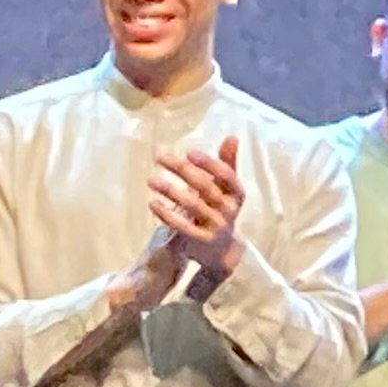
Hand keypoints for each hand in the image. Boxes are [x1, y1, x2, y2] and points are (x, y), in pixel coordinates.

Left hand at [138, 135, 244, 292]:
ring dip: (170, 191)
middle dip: (182, 170)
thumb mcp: (227, 189)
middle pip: (206, 187)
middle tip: (160, 157)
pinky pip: (183, 226)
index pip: (226, 175)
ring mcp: (216, 226)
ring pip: (192, 205)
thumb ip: (227, 163)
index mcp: (236, 194)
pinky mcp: (201, 240)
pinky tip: (152, 202)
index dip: (208, 163)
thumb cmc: (220, 209)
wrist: (221, 250)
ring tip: (151, 180)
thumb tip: (232, 136)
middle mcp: (229, 210)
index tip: (188, 152)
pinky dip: (167, 214)